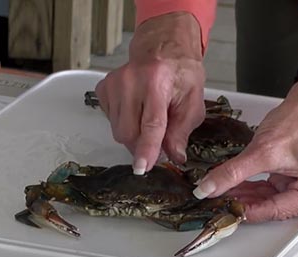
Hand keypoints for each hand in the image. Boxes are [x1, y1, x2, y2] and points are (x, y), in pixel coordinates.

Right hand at [95, 12, 205, 173]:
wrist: (163, 49)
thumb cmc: (180, 73)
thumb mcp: (193, 102)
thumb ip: (182, 131)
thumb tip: (174, 156)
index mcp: (157, 82)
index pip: (151, 124)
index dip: (147, 149)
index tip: (142, 166)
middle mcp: (131, 81)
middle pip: (129, 133)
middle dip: (142, 146)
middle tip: (158, 143)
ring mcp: (114, 84)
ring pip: (118, 130)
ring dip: (134, 135)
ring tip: (148, 120)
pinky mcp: (104, 88)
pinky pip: (110, 121)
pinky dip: (124, 123)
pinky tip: (136, 110)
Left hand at [193, 71, 297, 221]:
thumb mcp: (262, 151)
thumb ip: (233, 172)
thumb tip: (209, 188)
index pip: (274, 211)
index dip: (244, 209)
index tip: (221, 208)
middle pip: (271, 208)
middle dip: (242, 202)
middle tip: (216, 201)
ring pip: (267, 201)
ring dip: (243, 196)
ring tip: (219, 193)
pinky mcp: (294, 184)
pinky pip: (268, 192)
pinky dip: (250, 189)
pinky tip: (231, 187)